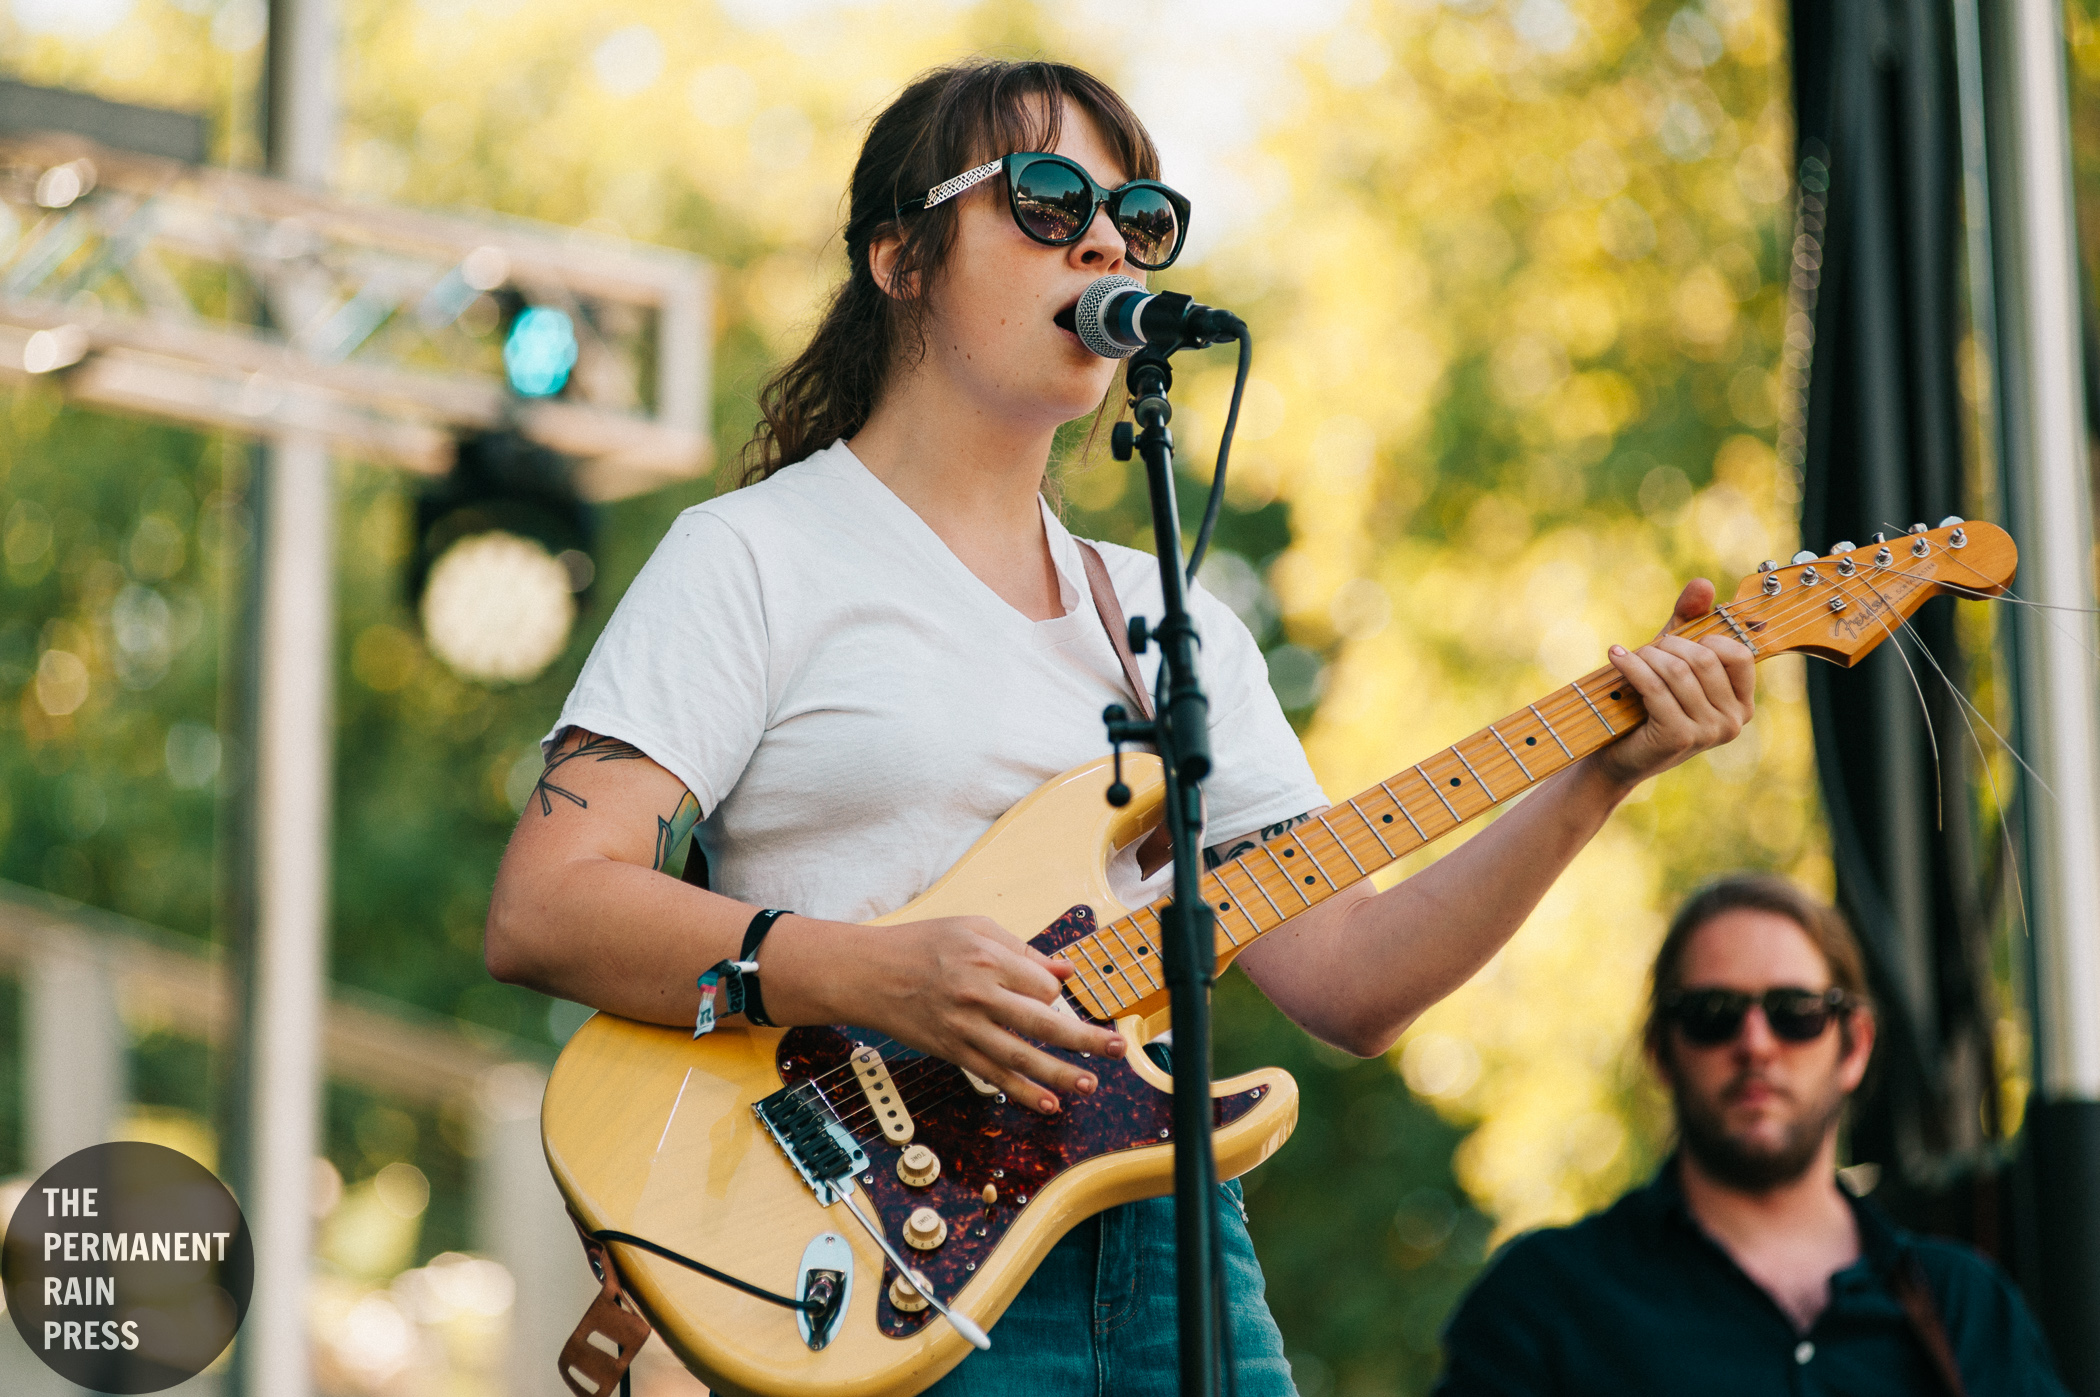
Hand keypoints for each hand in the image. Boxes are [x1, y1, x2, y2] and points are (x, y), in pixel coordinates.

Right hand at [831, 915, 1125, 1114]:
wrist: (869, 973)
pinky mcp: (952, 1050)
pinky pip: (993, 1076)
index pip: (1043, 984)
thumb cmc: (921, 944)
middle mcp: (979, 994)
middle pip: (1043, 1022)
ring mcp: (965, 1027)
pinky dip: (1022, 1092)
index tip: (1056, 995)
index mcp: (988, 958)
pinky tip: (1048, 1103)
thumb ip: (1021, 950)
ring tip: (1090, 1083)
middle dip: (1084, 1038)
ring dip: (1060, 1074)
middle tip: (1115, 1048)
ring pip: (1022, 1057)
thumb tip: (1065, 969)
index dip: (1056, 992)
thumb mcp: (973, 929)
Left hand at [1591, 579, 1755, 789]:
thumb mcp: (1672, 660)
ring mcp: (1708, 733)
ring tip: (1628, 656)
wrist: (1617, 756)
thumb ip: (1689, 622)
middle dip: (1668, 645)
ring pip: (1678, 671)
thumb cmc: (1648, 704)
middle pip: (1704, 659)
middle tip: (1645, 649)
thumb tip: (1703, 583)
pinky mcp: (1678, 737)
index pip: (1739, 653)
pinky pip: (1655, 687)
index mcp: (1742, 703)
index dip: (1705, 638)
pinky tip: (1615, 655)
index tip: (1676, 642)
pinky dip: (1632, 666)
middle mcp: (1734, 721)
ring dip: (1646, 656)